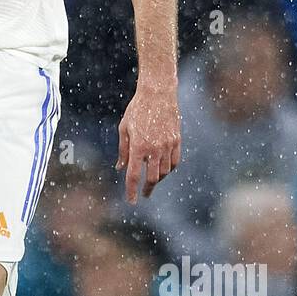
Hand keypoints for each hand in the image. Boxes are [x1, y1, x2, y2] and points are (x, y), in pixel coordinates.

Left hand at [117, 80, 180, 202]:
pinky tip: (164, 170)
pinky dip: (169, 169)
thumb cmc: (137, 110)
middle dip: (148, 188)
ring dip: (158, 179)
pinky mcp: (177, 141)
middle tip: (144, 194)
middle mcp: (154, 149)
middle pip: (152, 178)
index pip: (134, 175)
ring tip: (152, 180)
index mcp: (138, 146)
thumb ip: (123, 150)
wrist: (158, 93)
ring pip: (165, 171)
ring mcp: (167, 145)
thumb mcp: (124, 128)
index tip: (132, 201)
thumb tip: (120, 168)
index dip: (132, 191)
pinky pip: (175, 162)